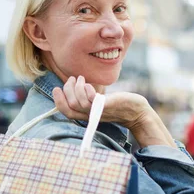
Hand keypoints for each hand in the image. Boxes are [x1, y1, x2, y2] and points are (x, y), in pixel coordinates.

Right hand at [53, 76, 174, 146]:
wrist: (137, 111)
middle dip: (67, 90)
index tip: (57, 88)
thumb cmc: (119, 104)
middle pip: (70, 106)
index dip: (58, 101)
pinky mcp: (106, 106)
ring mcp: (98, 111)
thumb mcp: (100, 101)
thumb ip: (89, 97)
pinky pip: (90, 101)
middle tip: (73, 79)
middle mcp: (90, 115)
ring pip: (77, 102)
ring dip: (76, 87)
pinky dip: (85, 90)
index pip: (66, 112)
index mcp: (87, 115)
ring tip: (81, 78)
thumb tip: (76, 85)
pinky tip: (88, 83)